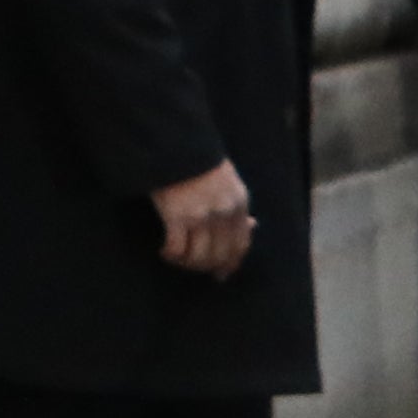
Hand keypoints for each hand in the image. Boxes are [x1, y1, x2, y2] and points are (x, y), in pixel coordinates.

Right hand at [151, 158, 255, 276]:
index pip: (241, 244)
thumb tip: (253, 226)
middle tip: (193, 267)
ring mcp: (201, 216)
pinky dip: (171, 255)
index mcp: (239, 203)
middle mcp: (224, 213)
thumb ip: (240, 205)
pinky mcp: (177, 217)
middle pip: (219, 255)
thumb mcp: (229, 181)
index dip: (231, 263)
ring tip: (178, 258)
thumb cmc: (200, 160)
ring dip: (187, 263)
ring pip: (198, 257)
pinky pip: (177, 249)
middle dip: (207, 267)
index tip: (222, 274)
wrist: (175, 143)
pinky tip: (164, 251)